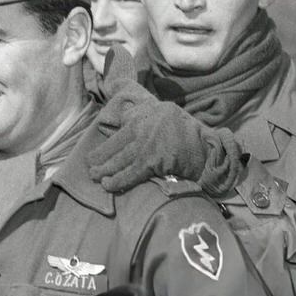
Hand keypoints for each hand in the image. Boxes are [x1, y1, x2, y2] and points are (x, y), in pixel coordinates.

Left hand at [86, 89, 243, 195]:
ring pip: (120, 160)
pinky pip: (131, 173)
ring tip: (95, 178)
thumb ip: (140, 112)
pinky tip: (108, 185)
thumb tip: (120, 111)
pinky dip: (118, 180)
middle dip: (100, 159)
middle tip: (89, 169)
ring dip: (105, 171)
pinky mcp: (154, 161)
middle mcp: (144, 128)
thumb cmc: (184, 132)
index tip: (93, 156)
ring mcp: (148, 145)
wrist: (206, 147)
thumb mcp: (162, 112)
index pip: (119, 132)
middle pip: (116, 146)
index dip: (104, 147)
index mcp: (145, 115)